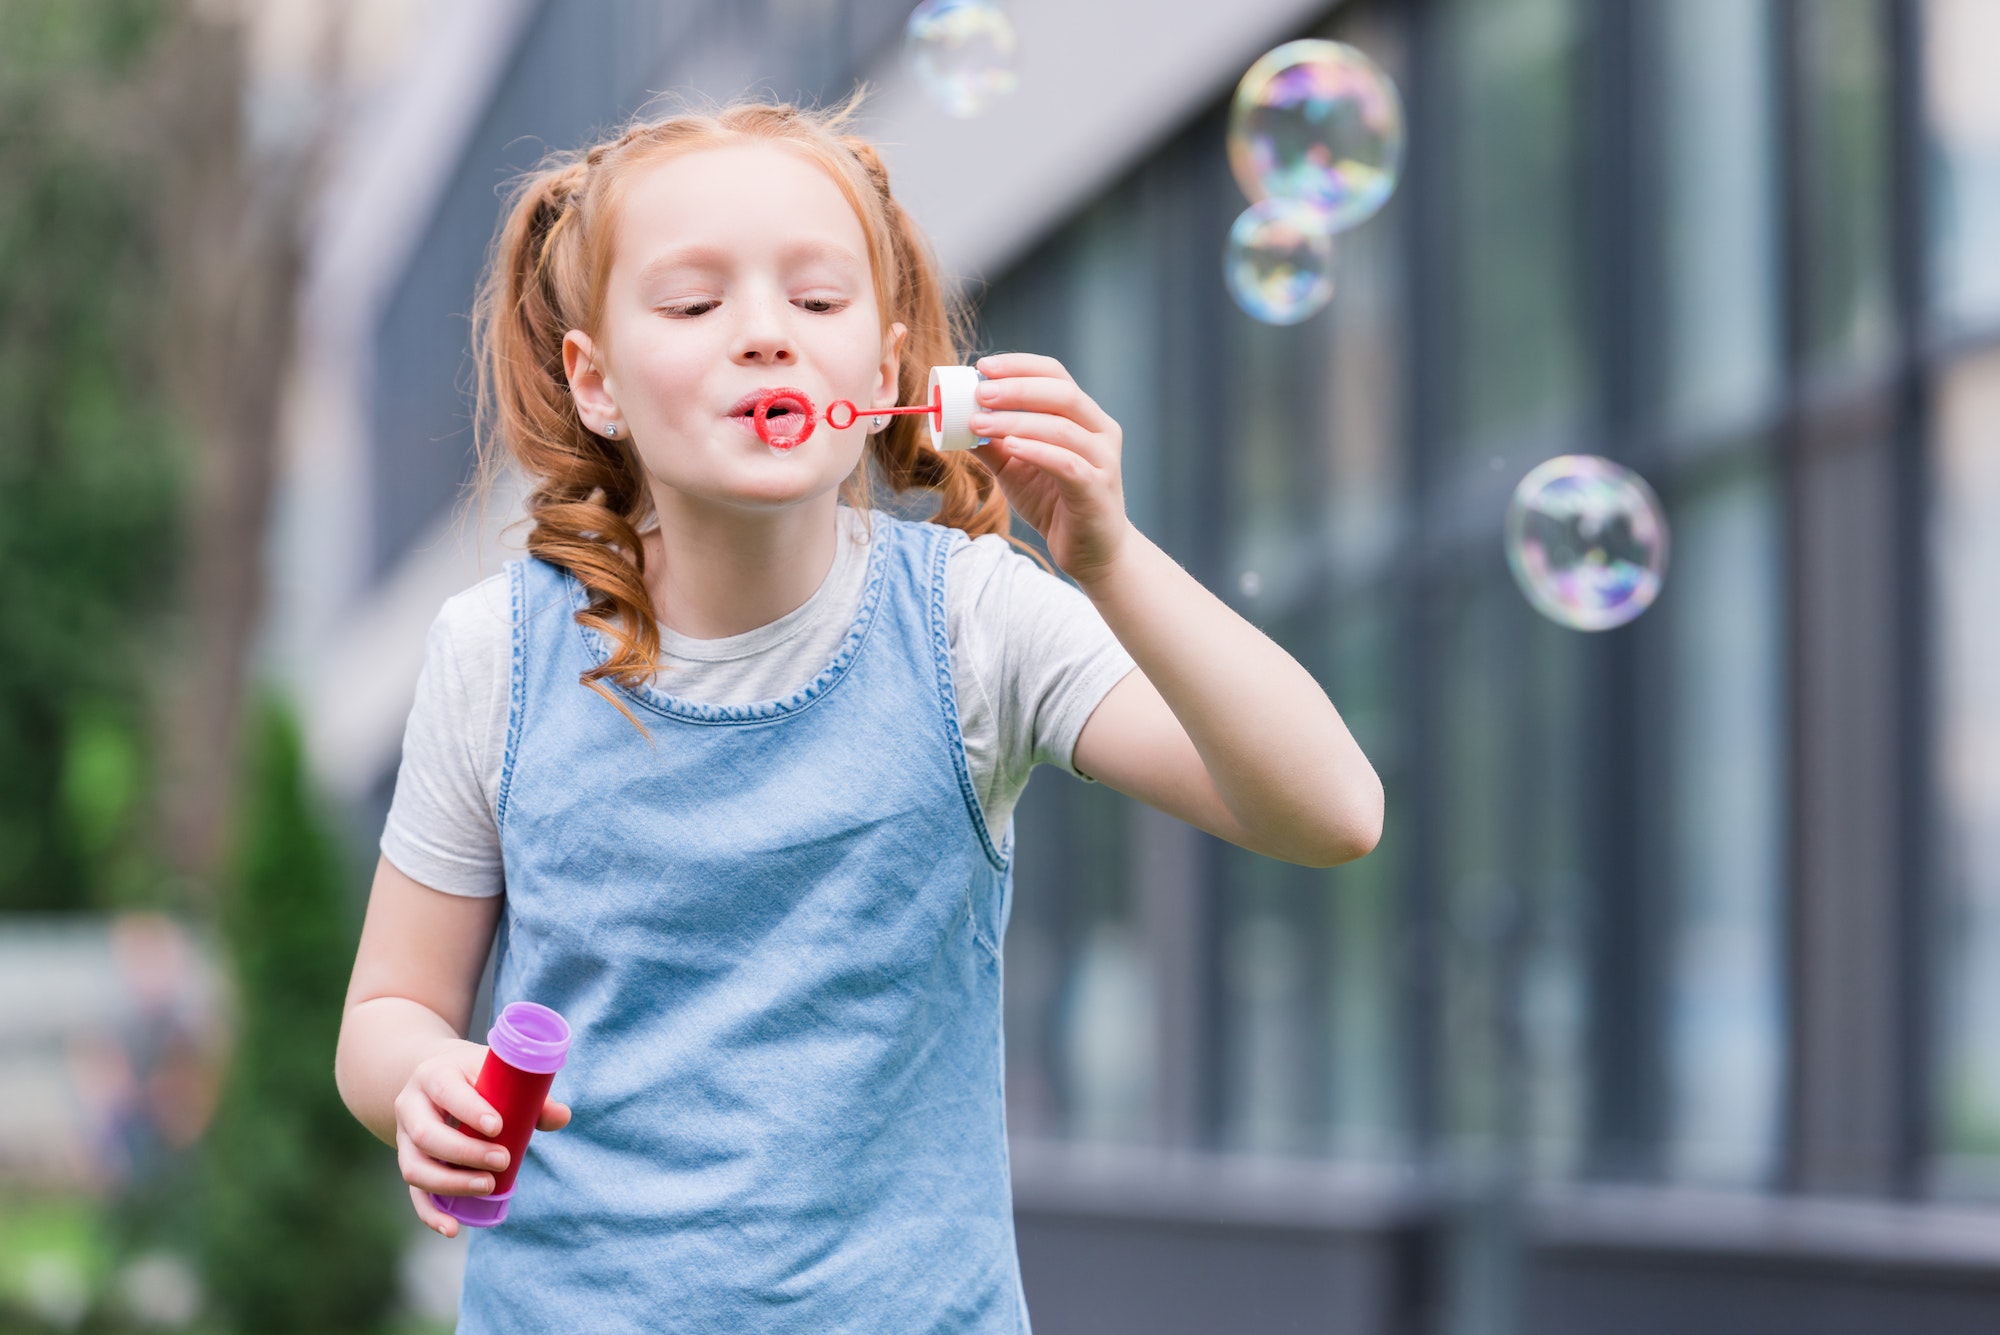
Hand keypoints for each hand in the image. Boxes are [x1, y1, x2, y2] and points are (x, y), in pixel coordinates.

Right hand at [395, 1039, 572, 1238]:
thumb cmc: (475, 1077)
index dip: (470, 1110)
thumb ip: (530, 1097)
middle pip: (426, 1135)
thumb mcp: (496, 1074)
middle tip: (502, 1161)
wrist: (437, 1080)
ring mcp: (404, 1138)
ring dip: (451, 1183)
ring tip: (489, 1187)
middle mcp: (411, 1106)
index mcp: (434, 1075)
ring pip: (414, 1167)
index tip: (499, 1127)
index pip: (445, 1091)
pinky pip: (414, 1193)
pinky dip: (430, 1214)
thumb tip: (562, 1116)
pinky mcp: (409, 1162)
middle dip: (465, 1152)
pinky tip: (452, 1229)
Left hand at [968, 353, 1133, 586]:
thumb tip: (954, 420)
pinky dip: (1036, 450)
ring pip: (1061, 427)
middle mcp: (1101, 431)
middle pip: (1061, 393)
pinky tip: (1010, 446)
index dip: (1019, 366)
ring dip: (1016, 421)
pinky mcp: (1097, 489)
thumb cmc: (1056, 504)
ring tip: (978, 423)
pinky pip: (1066, 463)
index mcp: (1084, 416)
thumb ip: (992, 443)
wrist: (1091, 553)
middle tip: (978, 392)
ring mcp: (1103, 459)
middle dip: (1016, 389)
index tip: (982, 367)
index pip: (1055, 375)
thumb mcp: (1015, 469)